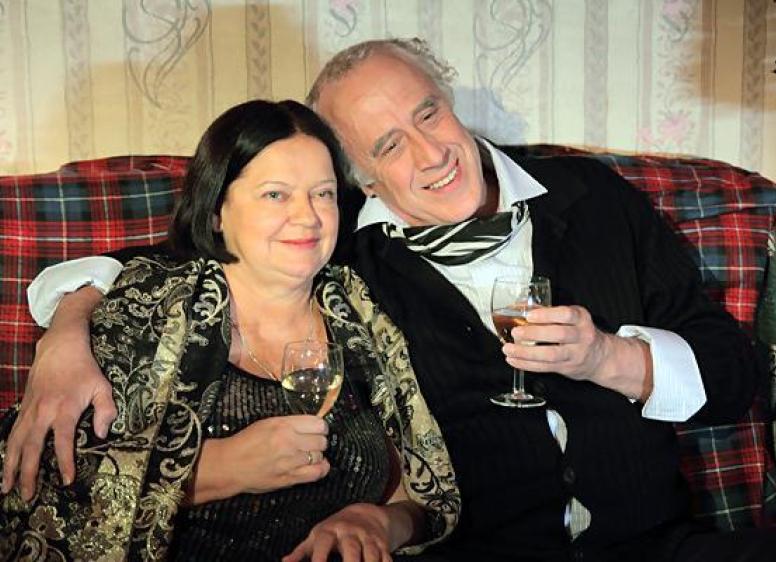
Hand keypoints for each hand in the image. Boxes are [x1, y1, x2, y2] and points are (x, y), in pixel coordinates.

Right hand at [2, 293, 115, 499]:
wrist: (60, 346)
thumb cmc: (85, 368)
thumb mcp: (103, 386)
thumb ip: (106, 410)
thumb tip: (103, 434)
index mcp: (63, 410)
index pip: (63, 443)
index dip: (64, 463)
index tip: (65, 481)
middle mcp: (42, 413)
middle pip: (32, 449)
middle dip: (28, 474)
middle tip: (28, 496)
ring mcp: (29, 411)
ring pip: (15, 443)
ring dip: (10, 467)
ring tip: (6, 488)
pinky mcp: (23, 408)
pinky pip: (12, 433)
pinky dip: (8, 450)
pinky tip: (6, 464)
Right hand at [190, 415, 329, 503]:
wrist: (230, 465)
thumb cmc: (245, 443)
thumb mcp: (267, 423)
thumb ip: (290, 424)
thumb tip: (310, 425)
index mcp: (284, 425)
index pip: (318, 424)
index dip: (320, 427)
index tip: (317, 430)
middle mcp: (290, 442)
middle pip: (321, 440)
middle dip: (319, 441)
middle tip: (312, 443)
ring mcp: (291, 461)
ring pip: (319, 456)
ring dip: (317, 455)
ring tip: (309, 454)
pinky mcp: (290, 478)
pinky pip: (316, 473)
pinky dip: (321, 469)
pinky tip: (318, 466)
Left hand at [282, 503, 393, 561]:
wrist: (366, 513)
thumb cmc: (334, 530)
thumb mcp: (317, 536)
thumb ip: (301, 552)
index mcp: (330, 531)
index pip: (324, 544)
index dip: (319, 558)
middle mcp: (350, 533)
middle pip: (351, 550)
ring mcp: (368, 538)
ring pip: (371, 555)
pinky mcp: (382, 544)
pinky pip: (386, 557)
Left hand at [504, 305, 608, 380]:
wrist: (600, 357)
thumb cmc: (579, 333)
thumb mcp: (571, 318)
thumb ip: (548, 313)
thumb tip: (520, 307)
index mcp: (581, 318)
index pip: (566, 314)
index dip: (547, 315)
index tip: (530, 315)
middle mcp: (581, 336)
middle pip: (559, 334)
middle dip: (534, 333)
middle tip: (516, 332)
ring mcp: (575, 354)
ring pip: (550, 354)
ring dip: (526, 352)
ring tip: (509, 349)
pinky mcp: (567, 368)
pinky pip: (545, 367)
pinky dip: (527, 364)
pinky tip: (514, 360)